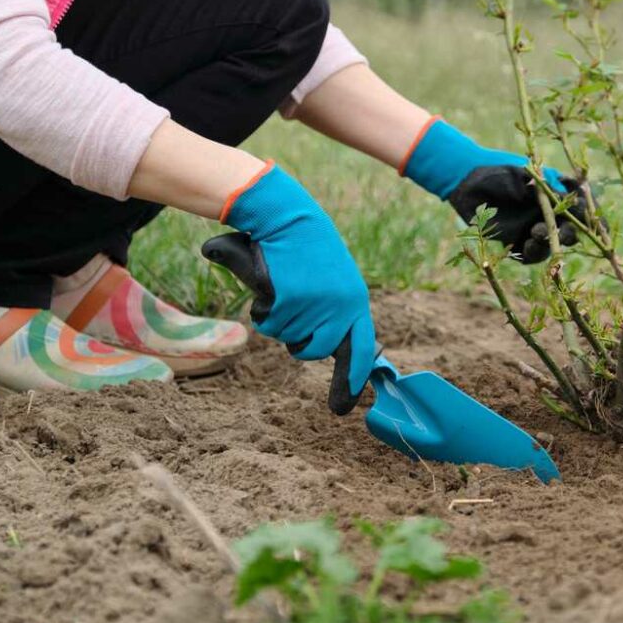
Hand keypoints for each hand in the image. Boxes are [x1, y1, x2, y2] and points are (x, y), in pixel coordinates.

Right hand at [222, 162, 375, 397]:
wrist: (287, 214)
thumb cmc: (306, 247)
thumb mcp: (332, 280)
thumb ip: (334, 313)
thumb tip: (326, 350)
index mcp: (356, 302)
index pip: (360, 351)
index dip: (351, 381)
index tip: (343, 407)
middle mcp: (344, 307)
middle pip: (313, 351)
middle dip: (298, 341)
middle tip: (292, 309)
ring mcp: (319, 305)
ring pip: (287, 337)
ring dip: (278, 319)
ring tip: (284, 286)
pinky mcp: (292, 300)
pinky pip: (269, 322)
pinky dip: (262, 308)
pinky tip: (271, 282)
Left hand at [402, 119, 588, 262]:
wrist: (469, 179)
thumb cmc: (501, 170)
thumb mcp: (528, 177)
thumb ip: (549, 191)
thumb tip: (573, 201)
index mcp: (557, 194)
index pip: (582, 207)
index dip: (591, 216)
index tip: (594, 221)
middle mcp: (549, 213)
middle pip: (572, 229)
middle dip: (571, 232)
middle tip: (563, 230)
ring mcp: (534, 227)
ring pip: (553, 244)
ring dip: (551, 242)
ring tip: (536, 232)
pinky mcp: (517, 241)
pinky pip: (532, 255)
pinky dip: (534, 252)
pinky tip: (527, 244)